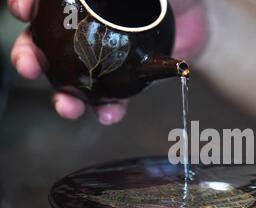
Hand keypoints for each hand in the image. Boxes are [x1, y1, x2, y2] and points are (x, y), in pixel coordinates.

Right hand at [8, 0, 206, 124]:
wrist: (198, 19)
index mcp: (81, 5)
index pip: (43, 5)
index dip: (24, 6)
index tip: (23, 12)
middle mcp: (85, 32)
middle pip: (43, 47)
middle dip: (29, 58)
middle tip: (29, 66)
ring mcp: (103, 59)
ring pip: (72, 81)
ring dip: (64, 98)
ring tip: (67, 106)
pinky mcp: (125, 80)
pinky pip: (111, 99)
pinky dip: (107, 110)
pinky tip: (109, 114)